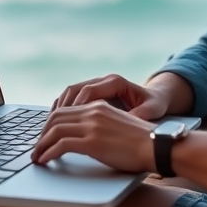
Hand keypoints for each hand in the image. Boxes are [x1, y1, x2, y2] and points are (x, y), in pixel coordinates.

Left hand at [33, 101, 155, 172]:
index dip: (49, 124)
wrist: (157, 145)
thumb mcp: (117, 126)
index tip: (44, 137)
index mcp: (98, 106)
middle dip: (41, 134)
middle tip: (36, 148)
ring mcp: (92, 126)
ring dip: (41, 145)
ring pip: (54, 131)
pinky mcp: (93, 141)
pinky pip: (61, 145)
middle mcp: (93, 112)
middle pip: (55, 119)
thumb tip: (84, 139)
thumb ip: (100, 127)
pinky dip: (49, 153)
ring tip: (36, 157)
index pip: (65, 110)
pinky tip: (45, 161)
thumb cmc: (141, 142)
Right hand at [51, 73, 169, 119]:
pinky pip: (72, 98)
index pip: (89, 91)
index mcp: (116, 82)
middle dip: (62, 109)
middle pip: (75, 89)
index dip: (76, 106)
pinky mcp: (94, 93)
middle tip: (51, 127)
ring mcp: (97, 85)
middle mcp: (104, 80)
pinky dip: (63, 109)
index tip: (68, 122)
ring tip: (50, 127)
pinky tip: (56, 124)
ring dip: (59, 109)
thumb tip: (127, 123)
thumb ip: (138, 115)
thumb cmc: (155, 105)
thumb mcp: (151, 110)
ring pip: (70, 92)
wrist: (157, 98)